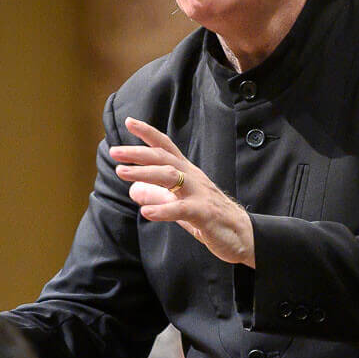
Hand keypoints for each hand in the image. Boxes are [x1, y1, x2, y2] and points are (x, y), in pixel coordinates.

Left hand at [112, 118, 254, 266]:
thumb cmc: (211, 218)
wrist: (243, 235)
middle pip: (164, 158)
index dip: (148, 134)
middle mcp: (193, 178)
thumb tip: (133, 190)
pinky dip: (163, 209)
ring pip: (170, 177)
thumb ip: (158, 196)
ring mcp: (200, 194)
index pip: (166, 148)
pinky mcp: (205, 214)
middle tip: (115, 152)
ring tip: (122, 173)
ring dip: (144, 173)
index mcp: (187, 173)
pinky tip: (146, 212)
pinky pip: (182, 210)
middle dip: (138, 153)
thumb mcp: (180, 205)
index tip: (128, 122)